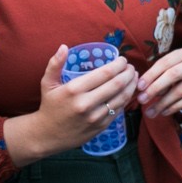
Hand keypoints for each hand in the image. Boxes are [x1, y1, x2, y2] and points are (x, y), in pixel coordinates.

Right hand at [16, 46, 138, 158]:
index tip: (122, 60)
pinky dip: (127, 99)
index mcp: (74, 90)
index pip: (105, 73)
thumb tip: (64, 46)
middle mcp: (86, 103)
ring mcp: (95, 117)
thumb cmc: (49, 106)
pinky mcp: (101, 126)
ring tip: (134, 77)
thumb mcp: (47, 84)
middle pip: (117, 84)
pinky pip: (119, 110)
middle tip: (131, 67)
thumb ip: (55, 64)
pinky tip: (129, 91)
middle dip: (128, 73)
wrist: (47, 135)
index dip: (119, 64)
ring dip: (132, 85)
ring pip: (122, 98)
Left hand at [138, 48, 181, 118]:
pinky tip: (164, 112)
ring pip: (180, 90)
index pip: (165, 63)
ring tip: (150, 112)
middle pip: (173, 74)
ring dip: (162, 103)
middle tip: (142, 100)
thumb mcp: (168, 75)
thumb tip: (141, 89)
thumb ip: (156, 79)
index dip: (151, 75)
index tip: (139, 87)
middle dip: (155, 88)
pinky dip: (174, 107)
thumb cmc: (180, 81)